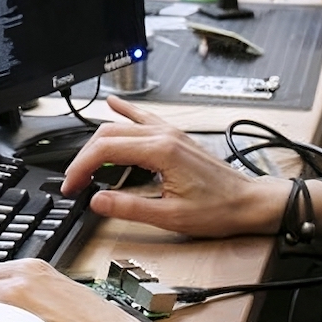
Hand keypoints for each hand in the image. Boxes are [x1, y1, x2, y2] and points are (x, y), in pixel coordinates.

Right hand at [60, 98, 280, 238]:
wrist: (250, 203)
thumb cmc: (219, 209)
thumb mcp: (171, 216)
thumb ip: (130, 208)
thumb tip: (98, 201)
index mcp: (161, 151)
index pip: (105, 149)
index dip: (81, 167)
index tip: (71, 185)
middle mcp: (164, 135)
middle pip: (108, 134)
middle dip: (85, 157)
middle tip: (74, 181)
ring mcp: (170, 133)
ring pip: (122, 126)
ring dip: (98, 141)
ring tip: (83, 160)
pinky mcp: (175, 137)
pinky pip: (144, 117)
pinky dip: (125, 112)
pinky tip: (113, 104)